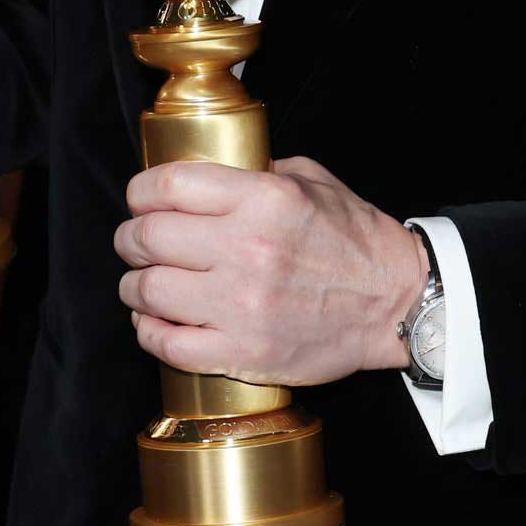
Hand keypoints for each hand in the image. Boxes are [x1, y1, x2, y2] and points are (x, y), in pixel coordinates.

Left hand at [113, 155, 423, 385]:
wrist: (396, 304)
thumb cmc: (354, 241)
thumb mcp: (310, 182)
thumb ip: (256, 172)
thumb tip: (204, 179)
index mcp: (263, 200)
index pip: (169, 186)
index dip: (140, 192)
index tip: (140, 200)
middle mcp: (247, 250)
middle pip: (148, 238)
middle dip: (130, 238)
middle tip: (134, 243)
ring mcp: (242, 306)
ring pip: (148, 292)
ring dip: (134, 286)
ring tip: (142, 283)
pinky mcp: (244, 353)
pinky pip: (168, 345)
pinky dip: (149, 332)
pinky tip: (154, 322)